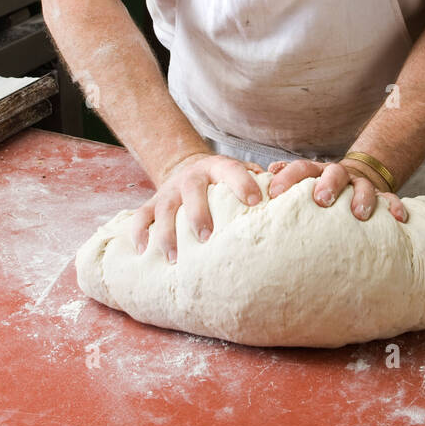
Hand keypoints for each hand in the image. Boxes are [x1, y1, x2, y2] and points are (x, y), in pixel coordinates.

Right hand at [130, 153, 263, 263]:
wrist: (187, 167)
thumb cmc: (224, 180)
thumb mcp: (241, 172)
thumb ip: (260, 180)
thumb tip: (285, 193)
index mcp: (217, 167)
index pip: (231, 170)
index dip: (242, 183)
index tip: (253, 201)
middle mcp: (191, 177)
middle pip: (192, 191)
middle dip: (199, 214)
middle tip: (207, 237)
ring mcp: (169, 190)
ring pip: (165, 209)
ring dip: (167, 233)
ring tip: (174, 257)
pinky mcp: (152, 202)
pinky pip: (141, 216)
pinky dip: (139, 233)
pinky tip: (143, 251)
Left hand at [266, 157, 406, 223]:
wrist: (356, 179)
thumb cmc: (318, 193)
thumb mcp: (301, 188)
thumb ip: (284, 184)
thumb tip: (261, 180)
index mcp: (316, 173)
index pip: (301, 168)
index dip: (288, 177)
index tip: (275, 192)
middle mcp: (338, 175)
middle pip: (334, 173)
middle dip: (328, 185)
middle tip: (321, 200)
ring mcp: (360, 184)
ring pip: (363, 186)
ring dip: (362, 197)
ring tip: (359, 214)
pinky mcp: (381, 196)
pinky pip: (391, 199)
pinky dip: (394, 207)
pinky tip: (398, 218)